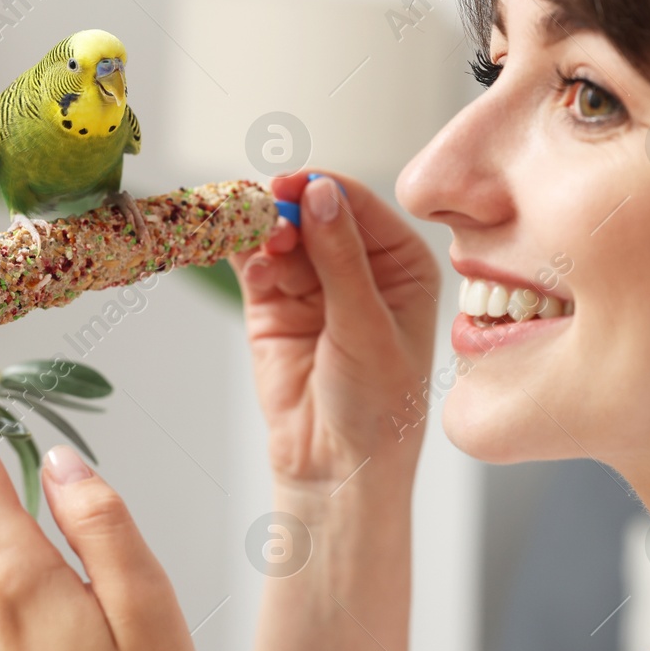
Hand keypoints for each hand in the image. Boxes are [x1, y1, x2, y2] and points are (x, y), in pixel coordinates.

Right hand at [229, 172, 439, 493]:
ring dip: (265, 232)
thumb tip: (321, 193)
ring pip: (280, 233)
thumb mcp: (367, 326)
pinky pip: (255, 262)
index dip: (325, 189)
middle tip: (270, 215)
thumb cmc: (378, 406)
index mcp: (403, 263)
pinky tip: (250, 263)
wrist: (337, 466)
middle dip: (289, 209)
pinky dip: (246, 255)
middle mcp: (359, 264)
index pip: (360, 206)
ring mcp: (313, 282)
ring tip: (263, 249)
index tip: (293, 185)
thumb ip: (341, 258)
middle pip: (315, 212)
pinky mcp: (273, 302)